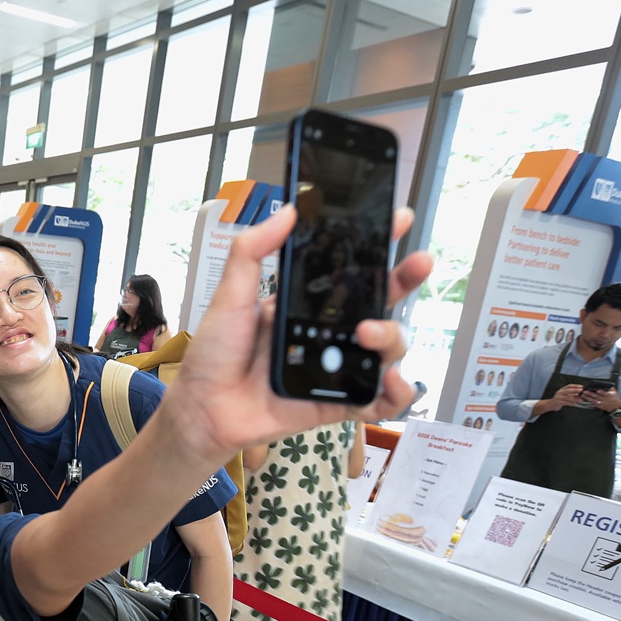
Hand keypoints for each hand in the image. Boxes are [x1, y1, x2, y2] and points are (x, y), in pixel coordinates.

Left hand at [164, 205, 431, 462]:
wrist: (203, 409)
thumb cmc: (214, 355)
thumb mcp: (231, 295)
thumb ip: (252, 252)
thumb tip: (287, 211)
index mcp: (307, 303)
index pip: (352, 269)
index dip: (380, 246)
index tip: (398, 220)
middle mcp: (328, 332)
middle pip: (382, 302)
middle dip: (405, 281)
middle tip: (418, 264)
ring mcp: (336, 366)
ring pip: (388, 347)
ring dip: (392, 336)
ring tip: (367, 334)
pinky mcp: (337, 402)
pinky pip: (379, 401)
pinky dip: (396, 393)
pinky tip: (390, 380)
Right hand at [542, 383, 586, 413]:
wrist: (550, 405)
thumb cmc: (558, 400)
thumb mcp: (565, 396)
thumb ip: (571, 395)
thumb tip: (579, 395)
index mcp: (562, 390)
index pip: (569, 386)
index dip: (575, 386)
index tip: (581, 386)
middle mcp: (560, 392)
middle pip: (568, 390)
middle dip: (575, 390)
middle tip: (581, 390)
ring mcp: (558, 397)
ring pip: (567, 397)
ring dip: (575, 399)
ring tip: (580, 400)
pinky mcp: (558, 402)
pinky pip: (566, 403)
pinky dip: (571, 403)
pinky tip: (575, 404)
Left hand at [584, 386, 620, 411]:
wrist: (616, 407)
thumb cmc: (615, 398)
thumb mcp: (614, 392)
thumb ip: (610, 388)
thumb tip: (606, 384)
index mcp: (610, 395)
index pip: (606, 394)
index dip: (602, 392)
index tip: (598, 390)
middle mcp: (605, 400)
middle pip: (597, 397)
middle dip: (590, 394)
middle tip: (585, 391)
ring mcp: (602, 404)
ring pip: (594, 401)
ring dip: (588, 398)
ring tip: (583, 395)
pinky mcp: (599, 407)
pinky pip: (593, 404)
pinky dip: (589, 402)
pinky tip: (585, 399)